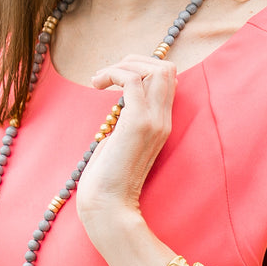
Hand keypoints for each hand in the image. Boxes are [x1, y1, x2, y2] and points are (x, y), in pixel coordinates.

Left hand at [74, 54, 176, 235]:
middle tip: (108, 75)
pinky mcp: (138, 123)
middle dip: (134, 60)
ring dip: (122, 64)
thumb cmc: (107, 179)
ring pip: (154, 68)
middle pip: (166, 67)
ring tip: (99, 80)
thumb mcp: (119, 141)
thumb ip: (125, 121)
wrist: (108, 205)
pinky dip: (113, 72)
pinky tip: (97, 84)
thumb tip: (118, 103)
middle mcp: (163, 120)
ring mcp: (154, 121)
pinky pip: (132, 79)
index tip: (115, 79)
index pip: (168, 79)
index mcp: (161, 124)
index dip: (143, 68)